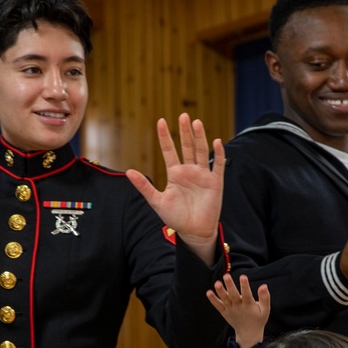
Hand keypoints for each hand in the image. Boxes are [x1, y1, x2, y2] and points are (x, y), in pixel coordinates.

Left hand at [126, 113, 225, 264]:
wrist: (193, 232)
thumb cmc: (175, 217)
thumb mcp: (156, 201)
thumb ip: (144, 187)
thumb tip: (129, 171)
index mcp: (175, 173)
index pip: (169, 150)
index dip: (165, 136)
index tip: (160, 121)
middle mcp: (189, 171)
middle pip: (187, 146)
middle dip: (185, 132)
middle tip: (183, 115)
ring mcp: (203, 175)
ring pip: (201, 152)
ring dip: (200, 138)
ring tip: (196, 123)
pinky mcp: (215, 182)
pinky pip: (218, 165)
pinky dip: (218, 154)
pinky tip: (217, 142)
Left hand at [206, 274, 269, 347]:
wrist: (248, 333)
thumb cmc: (258, 319)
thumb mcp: (265, 310)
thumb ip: (265, 297)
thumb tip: (264, 286)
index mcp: (249, 305)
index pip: (247, 294)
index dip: (245, 286)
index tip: (243, 277)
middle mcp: (239, 307)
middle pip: (233, 295)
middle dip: (230, 285)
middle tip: (226, 276)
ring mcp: (230, 310)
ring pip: (225, 299)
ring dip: (220, 291)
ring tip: (217, 283)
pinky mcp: (224, 312)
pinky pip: (218, 306)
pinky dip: (213, 300)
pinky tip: (208, 292)